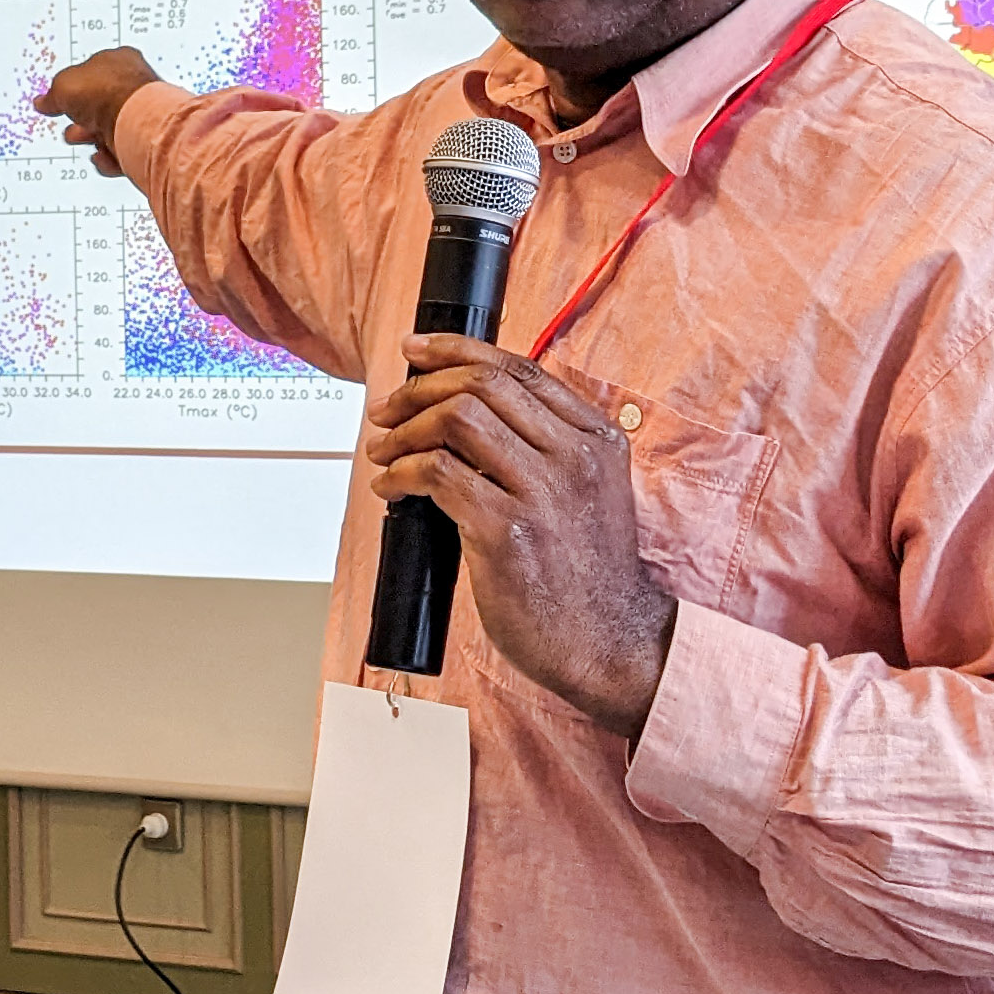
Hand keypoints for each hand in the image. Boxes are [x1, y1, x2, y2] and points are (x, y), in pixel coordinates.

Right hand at [36, 48, 162, 178]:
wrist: (133, 122)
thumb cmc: (105, 92)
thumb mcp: (63, 85)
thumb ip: (52, 94)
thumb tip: (43, 101)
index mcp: (118, 60)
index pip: (92, 72)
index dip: (73, 88)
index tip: (60, 99)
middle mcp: (134, 86)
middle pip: (100, 104)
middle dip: (80, 118)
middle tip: (71, 125)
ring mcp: (141, 115)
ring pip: (109, 130)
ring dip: (90, 137)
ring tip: (80, 139)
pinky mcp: (144, 142)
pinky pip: (121, 151)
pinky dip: (108, 157)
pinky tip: (100, 155)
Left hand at [364, 333, 676, 735]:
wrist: (611, 643)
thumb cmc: (589, 576)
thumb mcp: (589, 493)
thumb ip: (548, 449)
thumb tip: (467, 413)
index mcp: (597, 438)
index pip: (519, 367)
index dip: (457, 350)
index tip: (416, 351)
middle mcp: (575, 456)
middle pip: (482, 384)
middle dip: (418, 389)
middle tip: (386, 410)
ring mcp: (543, 493)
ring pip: (457, 419)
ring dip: (404, 430)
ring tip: (383, 451)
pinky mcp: (507, 532)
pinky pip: (438, 474)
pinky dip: (401, 473)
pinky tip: (391, 487)